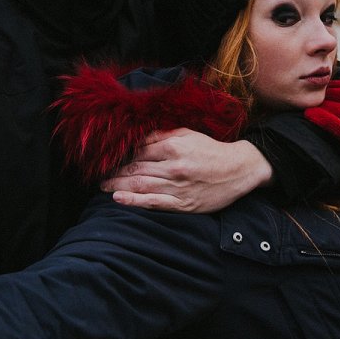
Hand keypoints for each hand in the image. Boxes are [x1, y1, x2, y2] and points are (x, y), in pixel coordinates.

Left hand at [101, 128, 272, 212]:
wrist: (239, 170)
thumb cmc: (212, 150)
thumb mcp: (189, 134)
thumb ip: (164, 135)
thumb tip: (140, 137)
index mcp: (174, 147)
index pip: (140, 151)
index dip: (123, 155)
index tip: (110, 159)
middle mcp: (173, 167)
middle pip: (136, 168)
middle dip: (116, 172)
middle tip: (100, 175)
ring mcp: (177, 187)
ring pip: (140, 185)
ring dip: (118, 185)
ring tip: (104, 186)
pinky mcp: (183, 203)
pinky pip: (153, 202)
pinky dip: (134, 201)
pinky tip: (119, 198)